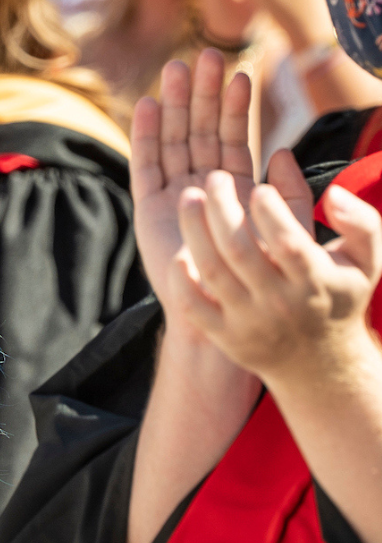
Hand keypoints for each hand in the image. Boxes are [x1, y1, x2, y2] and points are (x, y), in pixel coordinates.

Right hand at [131, 50, 310, 330]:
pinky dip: (147, 135)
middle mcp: (203, 185)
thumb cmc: (258, 280)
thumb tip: (286, 151)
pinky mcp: (148, 207)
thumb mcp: (285, 231)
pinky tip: (150, 106)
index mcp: (235, 188)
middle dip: (203, 94)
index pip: (234, 138)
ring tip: (179, 69)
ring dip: (176, 105)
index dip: (237, 107)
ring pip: (175, 140)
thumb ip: (288, 193)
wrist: (223, 316)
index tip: (241, 72)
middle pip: (201, 130)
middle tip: (206, 56)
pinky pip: (147, 164)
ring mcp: (173, 194)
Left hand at [174, 168, 381, 383]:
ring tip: (189, 197)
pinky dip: (180, 277)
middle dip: (222, 208)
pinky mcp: (224, 336)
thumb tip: (332, 190)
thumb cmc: (339, 297)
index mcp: (316, 281)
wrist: (319, 365)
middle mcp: (280, 303)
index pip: (288, 243)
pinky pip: (193, 305)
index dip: (270, 211)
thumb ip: (359, 220)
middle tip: (214, 177)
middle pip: (240, 251)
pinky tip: (179, 249)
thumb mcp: (365, 260)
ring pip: (212, 272)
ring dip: (195, 230)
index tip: (258, 187)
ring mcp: (248, 321)